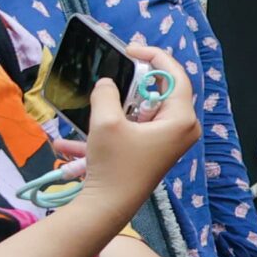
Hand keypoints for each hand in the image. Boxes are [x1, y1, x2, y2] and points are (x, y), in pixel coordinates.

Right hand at [77, 42, 200, 225]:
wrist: (109, 207)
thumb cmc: (114, 165)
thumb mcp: (106, 122)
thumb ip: (107, 94)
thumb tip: (108, 82)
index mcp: (182, 118)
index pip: (176, 76)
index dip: (155, 57)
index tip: (131, 49)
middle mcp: (183, 129)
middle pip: (162, 92)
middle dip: (136, 82)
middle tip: (117, 69)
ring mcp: (169, 141)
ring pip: (145, 111)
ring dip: (118, 107)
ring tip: (97, 102)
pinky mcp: (154, 151)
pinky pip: (135, 130)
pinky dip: (112, 128)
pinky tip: (73, 141)